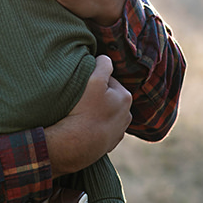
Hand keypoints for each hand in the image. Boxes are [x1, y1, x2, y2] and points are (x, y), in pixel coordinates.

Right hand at [44, 55, 131, 174]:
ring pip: (105, 114)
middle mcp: (127, 115)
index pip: (108, 81)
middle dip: (97, 97)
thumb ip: (103, 65)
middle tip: (80, 100)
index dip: (94, 81)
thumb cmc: (84, 111)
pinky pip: (101, 130)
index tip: (83, 87)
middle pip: (108, 98)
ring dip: (96, 112)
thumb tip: (106, 58)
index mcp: (126, 97)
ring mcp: (118, 131)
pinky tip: (83, 128)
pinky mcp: (108, 144)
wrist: (75, 145)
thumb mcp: (93, 80)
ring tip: (81, 115)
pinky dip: (94, 127)